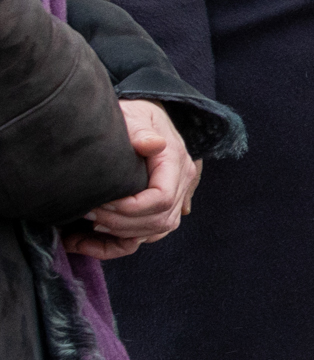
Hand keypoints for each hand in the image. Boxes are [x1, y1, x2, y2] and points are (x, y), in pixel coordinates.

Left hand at [65, 100, 198, 261]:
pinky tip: (89, 242)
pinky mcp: (162, 208)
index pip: (160, 199)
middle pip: (159, 221)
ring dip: (120, 235)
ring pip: (156, 231)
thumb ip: (141, 131)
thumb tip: (152, 144)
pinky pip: (147, 235)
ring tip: (87, 227)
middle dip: (120, 223)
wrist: (146, 116)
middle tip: (86, 213)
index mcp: (175, 162)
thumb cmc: (137, 114)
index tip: (99, 203)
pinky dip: (118, 245)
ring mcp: (176, 197)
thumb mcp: (136, 116)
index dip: (129, 209)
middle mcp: (182, 183)